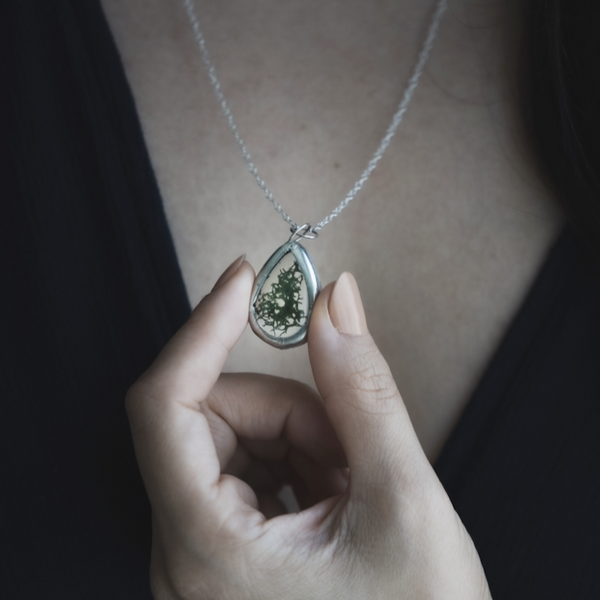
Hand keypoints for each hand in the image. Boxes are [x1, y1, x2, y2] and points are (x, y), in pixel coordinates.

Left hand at [126, 256, 491, 598]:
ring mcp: (203, 554)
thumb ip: (362, 391)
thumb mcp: (401, 501)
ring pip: (234, 438)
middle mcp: (185, 555)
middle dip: (289, 409)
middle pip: (211, 418)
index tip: (246, 282)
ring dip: (301, 437)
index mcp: (205, 550)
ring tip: (355, 485)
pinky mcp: (227, 551)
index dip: (202, 328)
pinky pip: (248, 467)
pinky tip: (339, 497)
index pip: (162, 404)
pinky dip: (298, 460)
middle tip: (353, 440)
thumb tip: (334, 302)